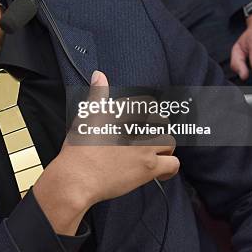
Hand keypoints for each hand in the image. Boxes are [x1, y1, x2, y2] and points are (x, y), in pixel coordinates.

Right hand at [32, 71, 178, 234]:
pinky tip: (162, 171)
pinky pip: (173, 164)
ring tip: (155, 154)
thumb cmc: (78, 149)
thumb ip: (97, 94)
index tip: (141, 122)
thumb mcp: (86, 116)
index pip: (146, 105)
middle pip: (162, 122)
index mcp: (122, 112)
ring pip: (169, 142)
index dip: (147, 114)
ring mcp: (144, 147)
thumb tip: (99, 74)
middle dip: (158, 129)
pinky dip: (170, 167)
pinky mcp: (149, 167)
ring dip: (164, 147)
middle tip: (148, 138)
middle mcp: (137, 127)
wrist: (78, 177)